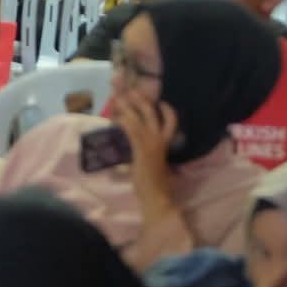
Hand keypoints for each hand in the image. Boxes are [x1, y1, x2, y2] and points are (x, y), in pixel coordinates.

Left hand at [112, 86, 179, 207]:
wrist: (156, 195)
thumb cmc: (154, 182)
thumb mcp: (154, 161)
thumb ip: (147, 149)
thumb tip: (132, 142)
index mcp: (166, 142)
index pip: (172, 120)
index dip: (168, 109)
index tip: (161, 102)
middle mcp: (160, 138)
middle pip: (151, 112)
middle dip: (140, 99)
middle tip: (129, 91)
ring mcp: (150, 142)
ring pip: (137, 117)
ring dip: (125, 106)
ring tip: (116, 99)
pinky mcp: (140, 148)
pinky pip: (130, 129)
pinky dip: (121, 121)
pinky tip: (114, 118)